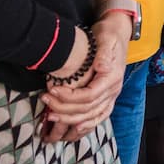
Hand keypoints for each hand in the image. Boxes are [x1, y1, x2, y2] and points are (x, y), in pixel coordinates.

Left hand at [41, 21, 127, 142]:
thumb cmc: (109, 34)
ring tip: (52, 117)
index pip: (89, 96)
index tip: (53, 90)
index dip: (69, 97)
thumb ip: (103, 54)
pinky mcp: (107, 98)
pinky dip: (85, 126)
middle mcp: (114, 90)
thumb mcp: (106, 39)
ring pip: (92, 117)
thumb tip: (101, 67)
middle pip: (88, 109)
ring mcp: (112, 96)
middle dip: (65, 109)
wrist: (118, 33)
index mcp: (112, 77)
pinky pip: (98, 117)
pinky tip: (72, 130)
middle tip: (46, 101)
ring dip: (71, 120)